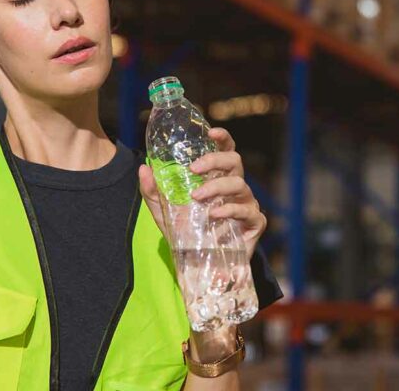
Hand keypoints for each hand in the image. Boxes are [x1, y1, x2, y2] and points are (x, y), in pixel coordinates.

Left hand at [137, 128, 267, 255]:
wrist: (199, 266)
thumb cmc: (186, 233)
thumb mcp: (163, 211)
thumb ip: (153, 190)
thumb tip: (143, 168)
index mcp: (217, 178)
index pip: (225, 150)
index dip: (222, 137)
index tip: (211, 131)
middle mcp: (235, 187)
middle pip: (235, 161)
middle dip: (214, 160)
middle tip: (193, 168)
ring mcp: (247, 204)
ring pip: (240, 184)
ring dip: (217, 187)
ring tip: (197, 197)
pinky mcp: (255, 223)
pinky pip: (248, 211)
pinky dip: (230, 211)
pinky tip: (214, 215)